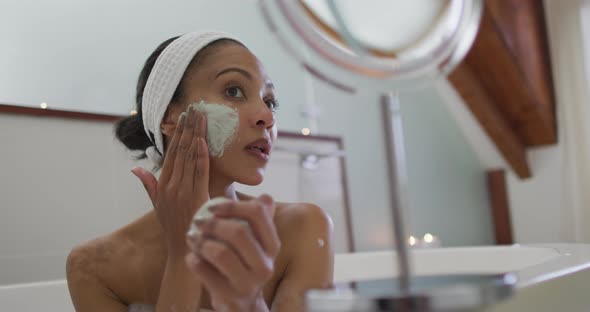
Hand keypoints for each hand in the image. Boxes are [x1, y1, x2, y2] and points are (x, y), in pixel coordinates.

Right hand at [132, 106, 209, 256]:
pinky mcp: (197, 197)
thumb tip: (135, 169)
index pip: (170, 153)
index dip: (177, 134)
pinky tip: (204, 140)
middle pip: (180, 150)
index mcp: (162, 185)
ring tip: (202, 116)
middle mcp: (171, 185)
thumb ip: (148, 185)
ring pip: (190, 157)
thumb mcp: (157, 206)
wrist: (183, 251)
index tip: (182, 117)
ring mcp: (183, 191)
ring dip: (196, 135)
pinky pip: (200, 172)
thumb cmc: (173, 228)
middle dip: (187, 128)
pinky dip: (202, 156)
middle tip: (194, 108)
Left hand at [185, 195, 280, 311]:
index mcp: (272, 246)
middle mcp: (265, 265)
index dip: (232, 205)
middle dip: (212, 223)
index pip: (258, 214)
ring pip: (221, 253)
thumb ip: (258, 218)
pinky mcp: (230, 297)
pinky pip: (205, 272)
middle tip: (197, 221)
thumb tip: (265, 196)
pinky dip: (194, 261)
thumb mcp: (255, 243)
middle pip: (239, 232)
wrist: (242, 305)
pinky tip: (191, 257)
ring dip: (201, 242)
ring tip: (192, 238)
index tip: (212, 206)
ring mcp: (248, 283)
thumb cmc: (243, 264)